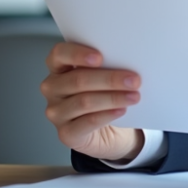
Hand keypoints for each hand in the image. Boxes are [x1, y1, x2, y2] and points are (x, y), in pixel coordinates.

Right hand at [40, 41, 143, 160]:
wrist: (107, 130)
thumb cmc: (103, 94)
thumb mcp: (102, 75)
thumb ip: (106, 64)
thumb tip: (127, 59)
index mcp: (58, 67)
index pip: (59, 54)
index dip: (77, 54)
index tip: (100, 57)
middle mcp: (52, 88)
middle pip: (77, 80)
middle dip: (109, 79)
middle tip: (134, 80)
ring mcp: (56, 112)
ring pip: (84, 101)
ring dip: (113, 98)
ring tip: (134, 96)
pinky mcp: (65, 133)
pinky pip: (87, 122)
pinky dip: (107, 115)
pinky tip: (121, 110)